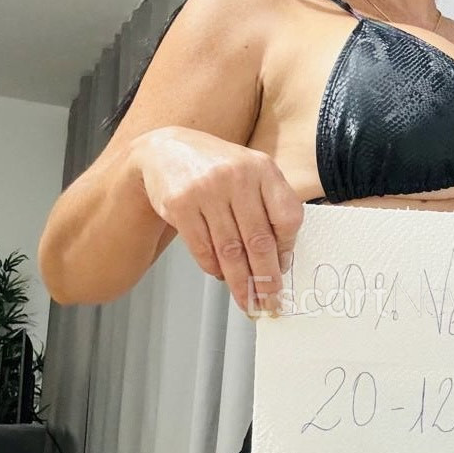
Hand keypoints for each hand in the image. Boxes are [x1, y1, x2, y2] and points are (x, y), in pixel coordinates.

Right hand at [134, 126, 303, 314]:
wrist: (165, 151)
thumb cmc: (217, 168)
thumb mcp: (251, 174)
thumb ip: (270, 207)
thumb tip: (281, 260)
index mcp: (263, 169)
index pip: (287, 217)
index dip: (287, 249)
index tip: (284, 270)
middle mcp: (237, 177)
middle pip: (259, 240)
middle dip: (266, 279)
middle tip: (270, 301)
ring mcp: (206, 190)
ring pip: (230, 250)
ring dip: (240, 282)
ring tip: (247, 300)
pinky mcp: (180, 204)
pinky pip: (202, 248)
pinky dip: (213, 268)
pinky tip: (220, 274)